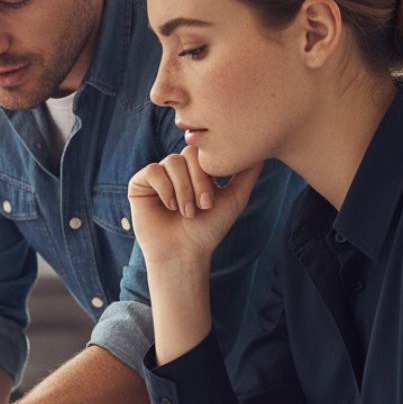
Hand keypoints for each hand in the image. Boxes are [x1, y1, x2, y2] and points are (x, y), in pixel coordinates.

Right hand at [127, 146, 260, 268]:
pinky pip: (153, 171)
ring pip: (171, 162)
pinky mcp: (140, 183)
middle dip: (197, 182)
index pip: (203, 152)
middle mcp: (177, 170)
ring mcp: (158, 175)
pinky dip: (164, 189)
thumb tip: (262, 151)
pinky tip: (169, 206)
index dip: (208, 173)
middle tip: (201, 207)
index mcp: (196, 171)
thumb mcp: (235, 199)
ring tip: (186, 212)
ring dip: (182, 190)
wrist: (184, 252)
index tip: (211, 202)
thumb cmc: (208, 229)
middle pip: (188, 154)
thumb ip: (247, 174)